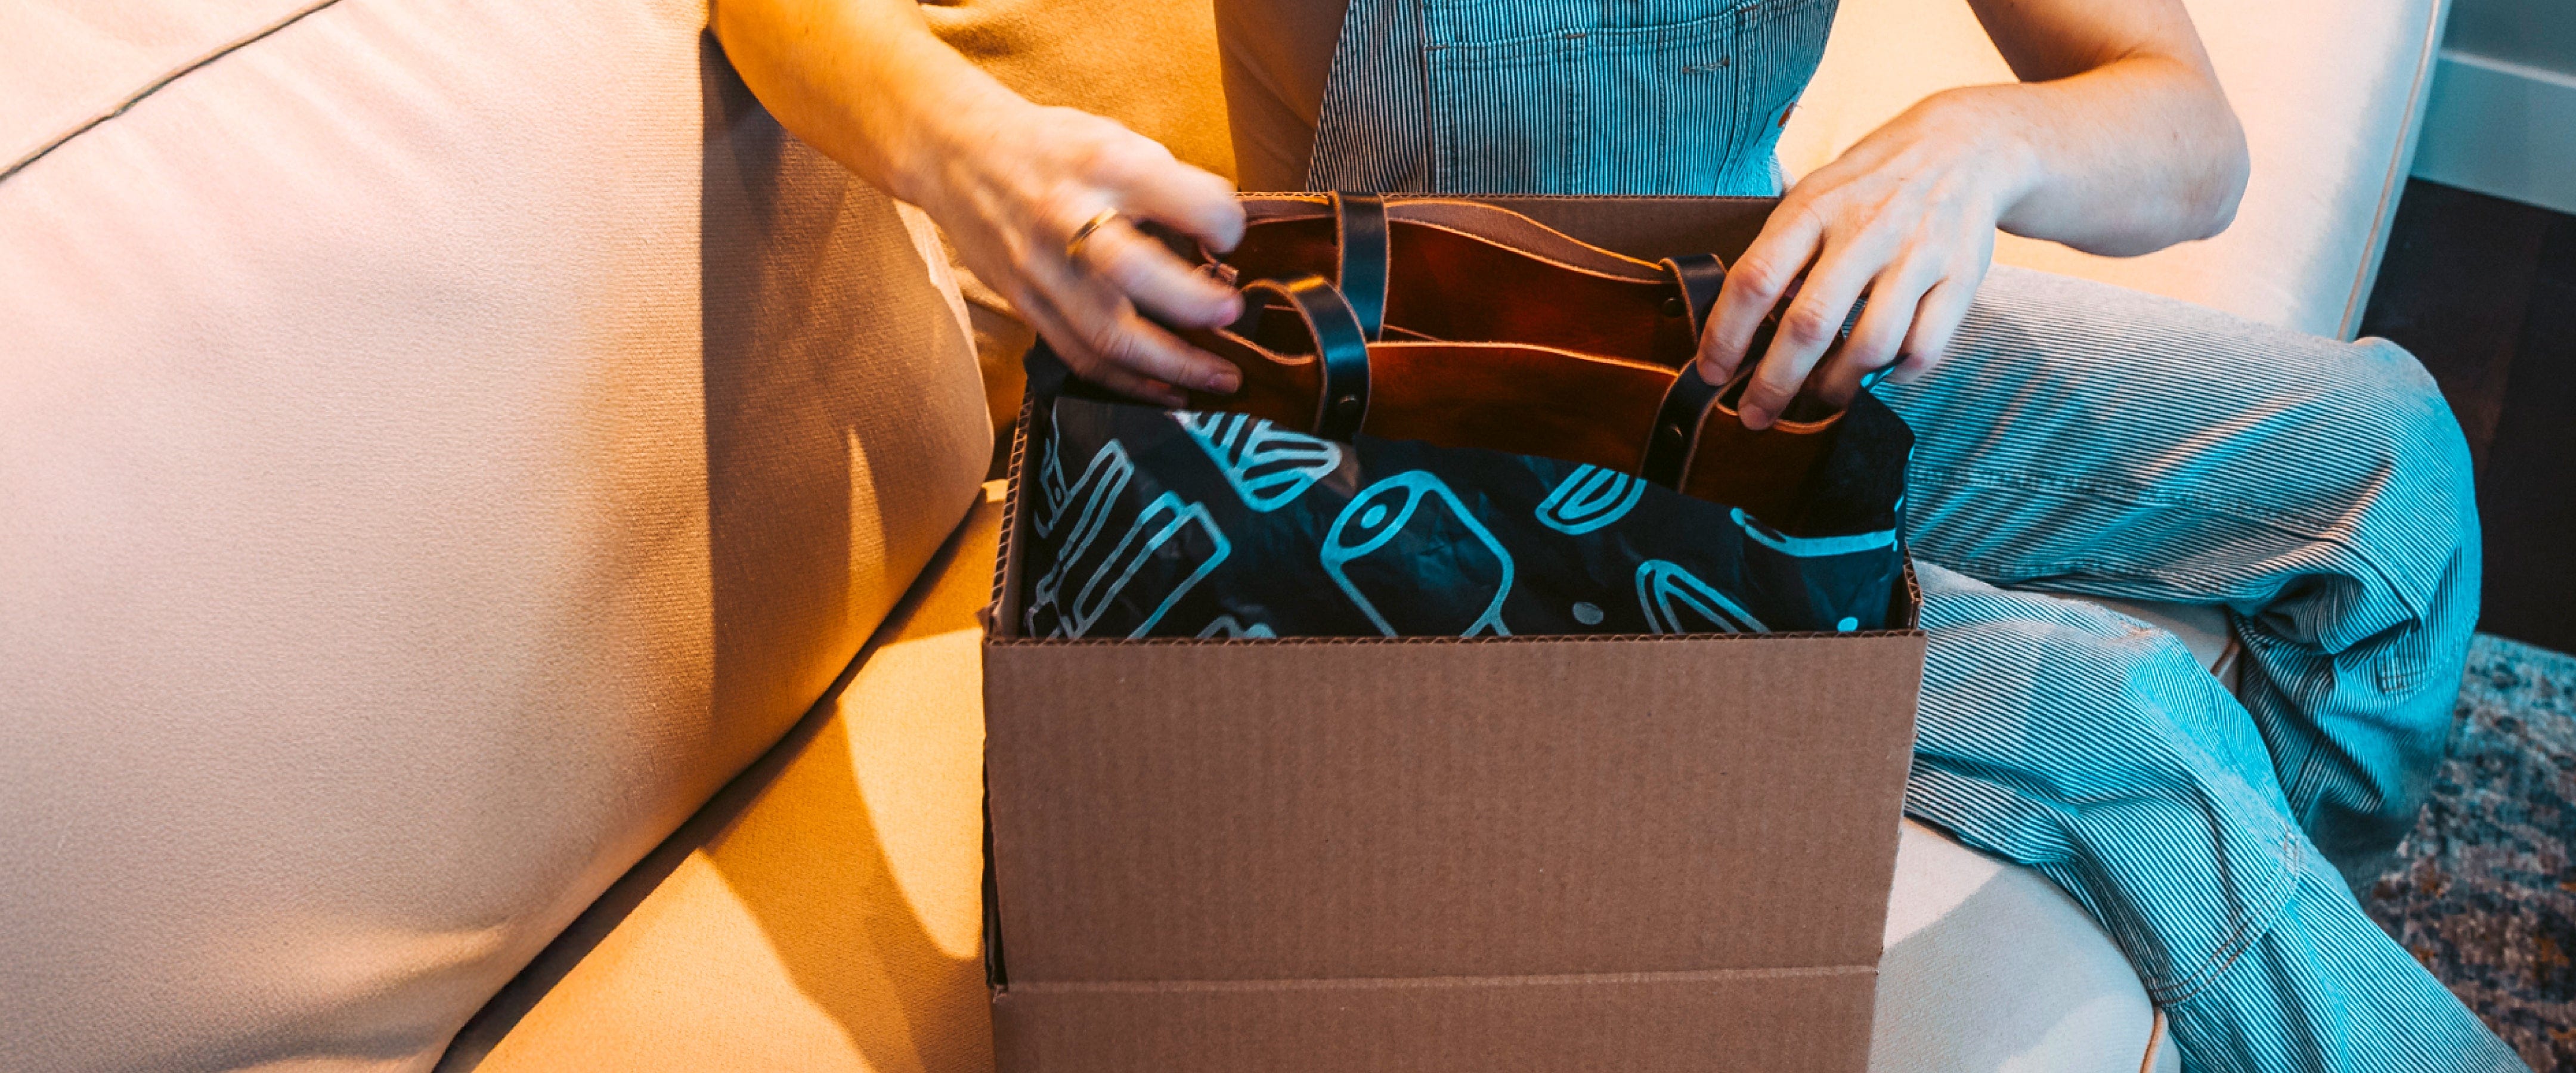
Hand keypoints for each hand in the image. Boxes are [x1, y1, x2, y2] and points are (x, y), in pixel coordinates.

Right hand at [905, 98, 1246, 405]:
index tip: (1233, 237)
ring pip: (1107, 335)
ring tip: (1221, 380)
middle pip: (1136, 275)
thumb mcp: (1114, 138)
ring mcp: (1039, 267)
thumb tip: (1220, 241)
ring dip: (1173, 366)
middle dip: (1196, 306)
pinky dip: (1130, 381)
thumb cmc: (1051, 146)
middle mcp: (1067, 217)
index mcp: (1104, 164)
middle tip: (1236, 316)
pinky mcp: (1023, 302)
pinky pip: (1080, 355)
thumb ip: (1166, 185)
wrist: (956, 153)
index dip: (1223, 223)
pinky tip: (1169, 390)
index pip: (1183, 199)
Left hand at [1694, 90, 2035, 427]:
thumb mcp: (1814, 194)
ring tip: (1820, 396)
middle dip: (1774, 383)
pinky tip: (1879, 374)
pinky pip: (1925, 347)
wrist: (1965, 146)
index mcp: (1815, 207)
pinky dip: (1896, 375)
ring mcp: (1918, 254)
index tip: (1711, 373)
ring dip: (1836, 386)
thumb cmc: (1870, 185)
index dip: (1726, 335)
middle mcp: (1867, 229)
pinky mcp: (1962, 276)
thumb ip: (1778, 251)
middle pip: (1810, 325)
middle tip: (1756, 415)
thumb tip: (1730, 325)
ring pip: (1870, 345)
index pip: (1756, 279)